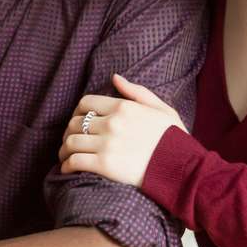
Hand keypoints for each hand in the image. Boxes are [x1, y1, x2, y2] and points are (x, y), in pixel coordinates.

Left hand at [59, 74, 185, 186]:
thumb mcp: (161, 108)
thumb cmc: (174, 138)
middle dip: (69, 131)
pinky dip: (66, 165)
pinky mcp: (104, 165)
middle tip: (70, 141)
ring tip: (66, 156)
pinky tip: (67, 169)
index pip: (86, 103)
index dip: (78, 112)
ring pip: (71, 142)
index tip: (79, 121)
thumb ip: (136, 92)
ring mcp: (106, 144)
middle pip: (75, 123)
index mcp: (123, 107)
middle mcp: (111, 123)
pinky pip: (75, 161)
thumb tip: (115, 77)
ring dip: (64, 149)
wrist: (182, 168)